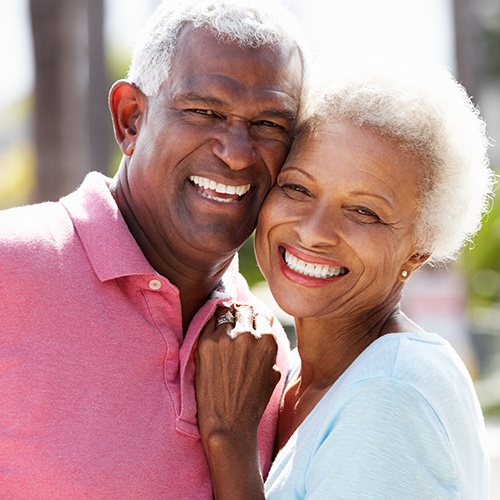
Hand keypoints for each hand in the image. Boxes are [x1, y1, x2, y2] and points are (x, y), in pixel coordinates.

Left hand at [195, 304, 280, 438]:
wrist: (229, 424)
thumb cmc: (252, 402)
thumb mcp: (273, 373)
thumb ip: (270, 349)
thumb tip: (263, 331)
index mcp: (267, 341)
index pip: (261, 313)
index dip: (254, 316)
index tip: (247, 319)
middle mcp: (248, 335)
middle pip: (243, 309)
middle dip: (240, 313)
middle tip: (233, 318)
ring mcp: (225, 337)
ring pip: (225, 311)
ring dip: (225, 315)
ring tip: (221, 321)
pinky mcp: (206, 343)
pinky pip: (208, 320)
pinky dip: (210, 321)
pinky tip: (210, 327)